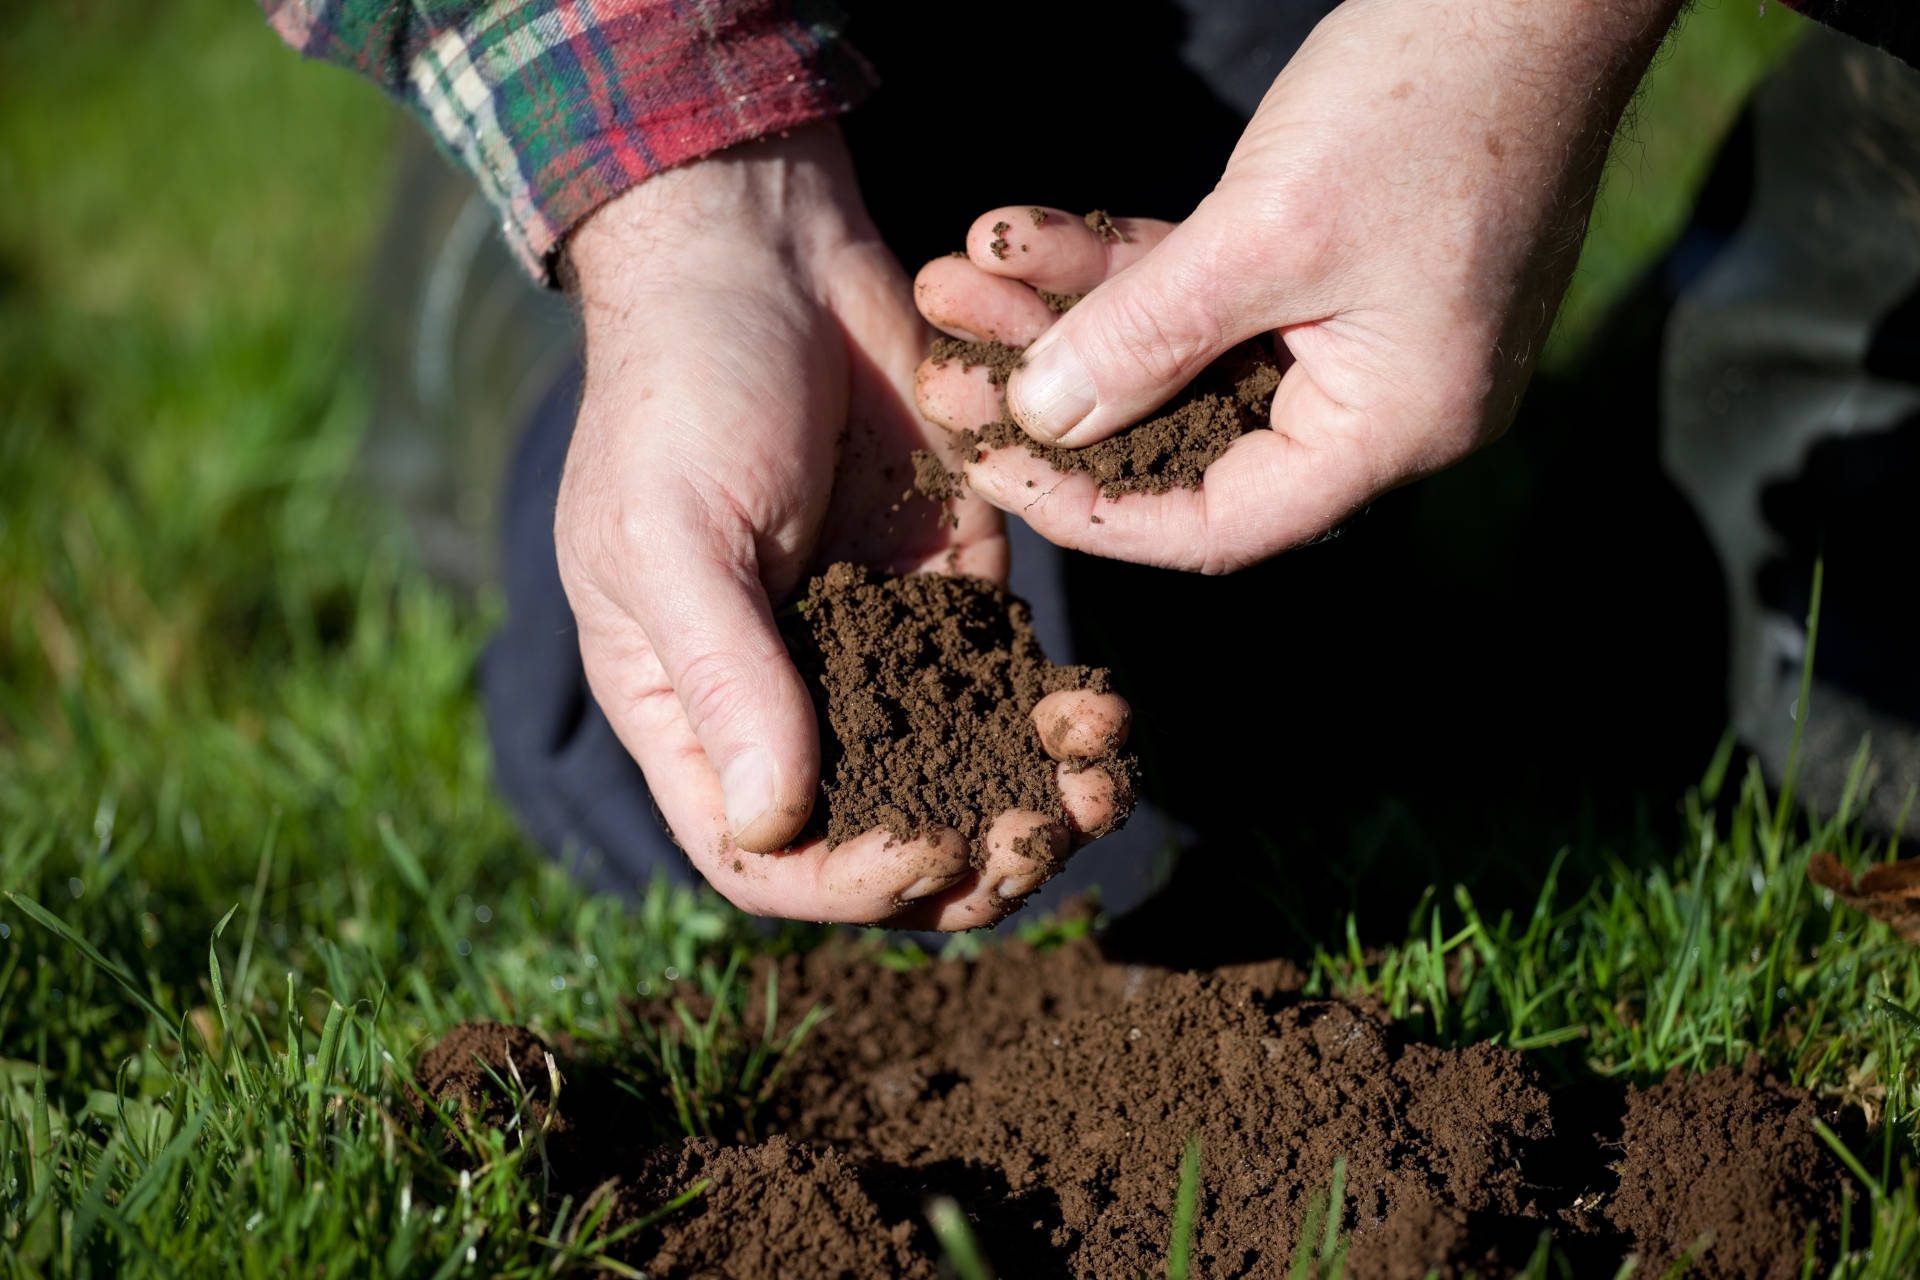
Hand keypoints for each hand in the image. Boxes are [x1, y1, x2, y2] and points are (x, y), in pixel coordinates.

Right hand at [556, 125, 1127, 929]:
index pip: (761, 856)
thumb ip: (726, 678)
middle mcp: (786, 695)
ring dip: (1033, 801)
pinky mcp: (953, 586)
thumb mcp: (674, 535)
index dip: (845, 881)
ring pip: (959, 773)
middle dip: (967, 858)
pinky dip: (1058, 716)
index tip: (927, 849)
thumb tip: (775, 824)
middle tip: (1040, 840)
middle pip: (878, 835)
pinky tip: (1103, 712)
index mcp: (688, 708)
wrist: (765, 253)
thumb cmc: (682, 391)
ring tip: (1099, 785)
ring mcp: (875, 645)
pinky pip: (1009, 683)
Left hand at [914, 0, 1679, 572]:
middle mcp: (1377, 403)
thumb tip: (1040, 418)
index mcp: (1392, 429)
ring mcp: (1356, 334)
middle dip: (1056, 391)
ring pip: (1182, 353)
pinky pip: (1209, 291)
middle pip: (1182, 434)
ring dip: (1071, 313)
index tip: (988, 464)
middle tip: (946, 365)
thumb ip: (1146, 335)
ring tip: (960, 275)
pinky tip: (1024, 233)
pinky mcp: (1334, 269)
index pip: (1217, 523)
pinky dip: (1124, 264)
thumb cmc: (1431, 98)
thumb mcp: (1266, 230)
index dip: (1091, 508)